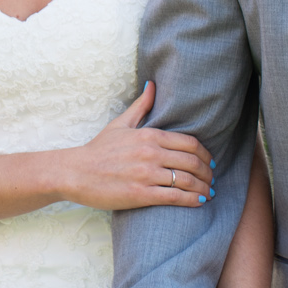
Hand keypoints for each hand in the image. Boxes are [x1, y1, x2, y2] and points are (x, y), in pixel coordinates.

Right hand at [61, 82, 212, 210]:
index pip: (189, 143)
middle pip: (192, 162)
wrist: (76, 172)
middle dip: (207, 172)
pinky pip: (175, 197)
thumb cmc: (98, 149)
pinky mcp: (141, 194)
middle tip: (211, 179)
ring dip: (203, 188)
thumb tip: (153, 85)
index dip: (205, 154)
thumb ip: (141, 106)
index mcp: (149, 135)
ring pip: (187, 181)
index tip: (210, 162)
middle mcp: (150, 153)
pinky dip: (192, 200)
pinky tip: (198, 202)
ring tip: (208, 193)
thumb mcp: (120, 124)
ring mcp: (146, 174)